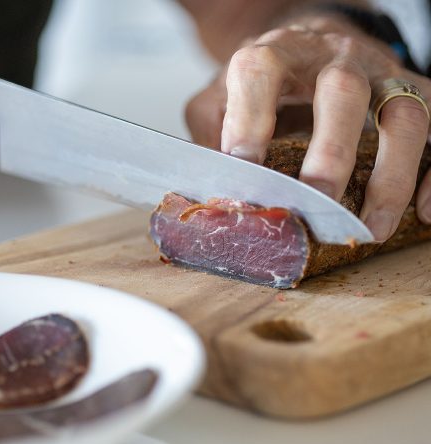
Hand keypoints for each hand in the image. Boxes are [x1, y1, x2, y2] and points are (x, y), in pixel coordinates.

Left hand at [186, 17, 430, 241]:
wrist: (312, 42)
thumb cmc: (265, 81)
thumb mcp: (222, 96)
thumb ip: (210, 132)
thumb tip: (208, 187)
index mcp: (276, 55)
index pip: (260, 73)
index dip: (249, 120)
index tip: (244, 171)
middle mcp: (333, 59)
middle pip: (342, 93)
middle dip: (331, 154)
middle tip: (317, 203)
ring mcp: (380, 75)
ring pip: (403, 115)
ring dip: (391, 177)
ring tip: (370, 226)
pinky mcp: (413, 94)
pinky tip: (424, 211)